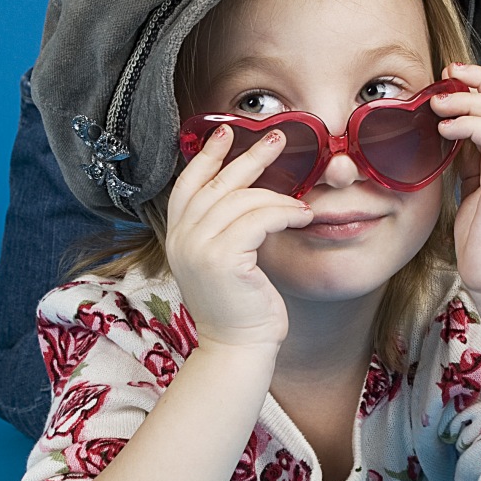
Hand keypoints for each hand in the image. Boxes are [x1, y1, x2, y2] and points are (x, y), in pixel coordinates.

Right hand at [166, 125, 314, 349]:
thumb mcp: (223, 262)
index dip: (206, 156)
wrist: (237, 348)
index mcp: (178, 237)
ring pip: (241, 200)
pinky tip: (301, 216)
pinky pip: (258, 219)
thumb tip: (250, 194)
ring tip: (303, 202)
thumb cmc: (239, 309)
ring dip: (278, 196)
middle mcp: (182, 239)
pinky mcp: (222, 258)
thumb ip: (224, 230)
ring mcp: (198, 248)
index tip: (224, 132)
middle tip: (275, 138)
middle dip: (248, 157)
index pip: (187, 185)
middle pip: (216, 184)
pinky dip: (284, 213)